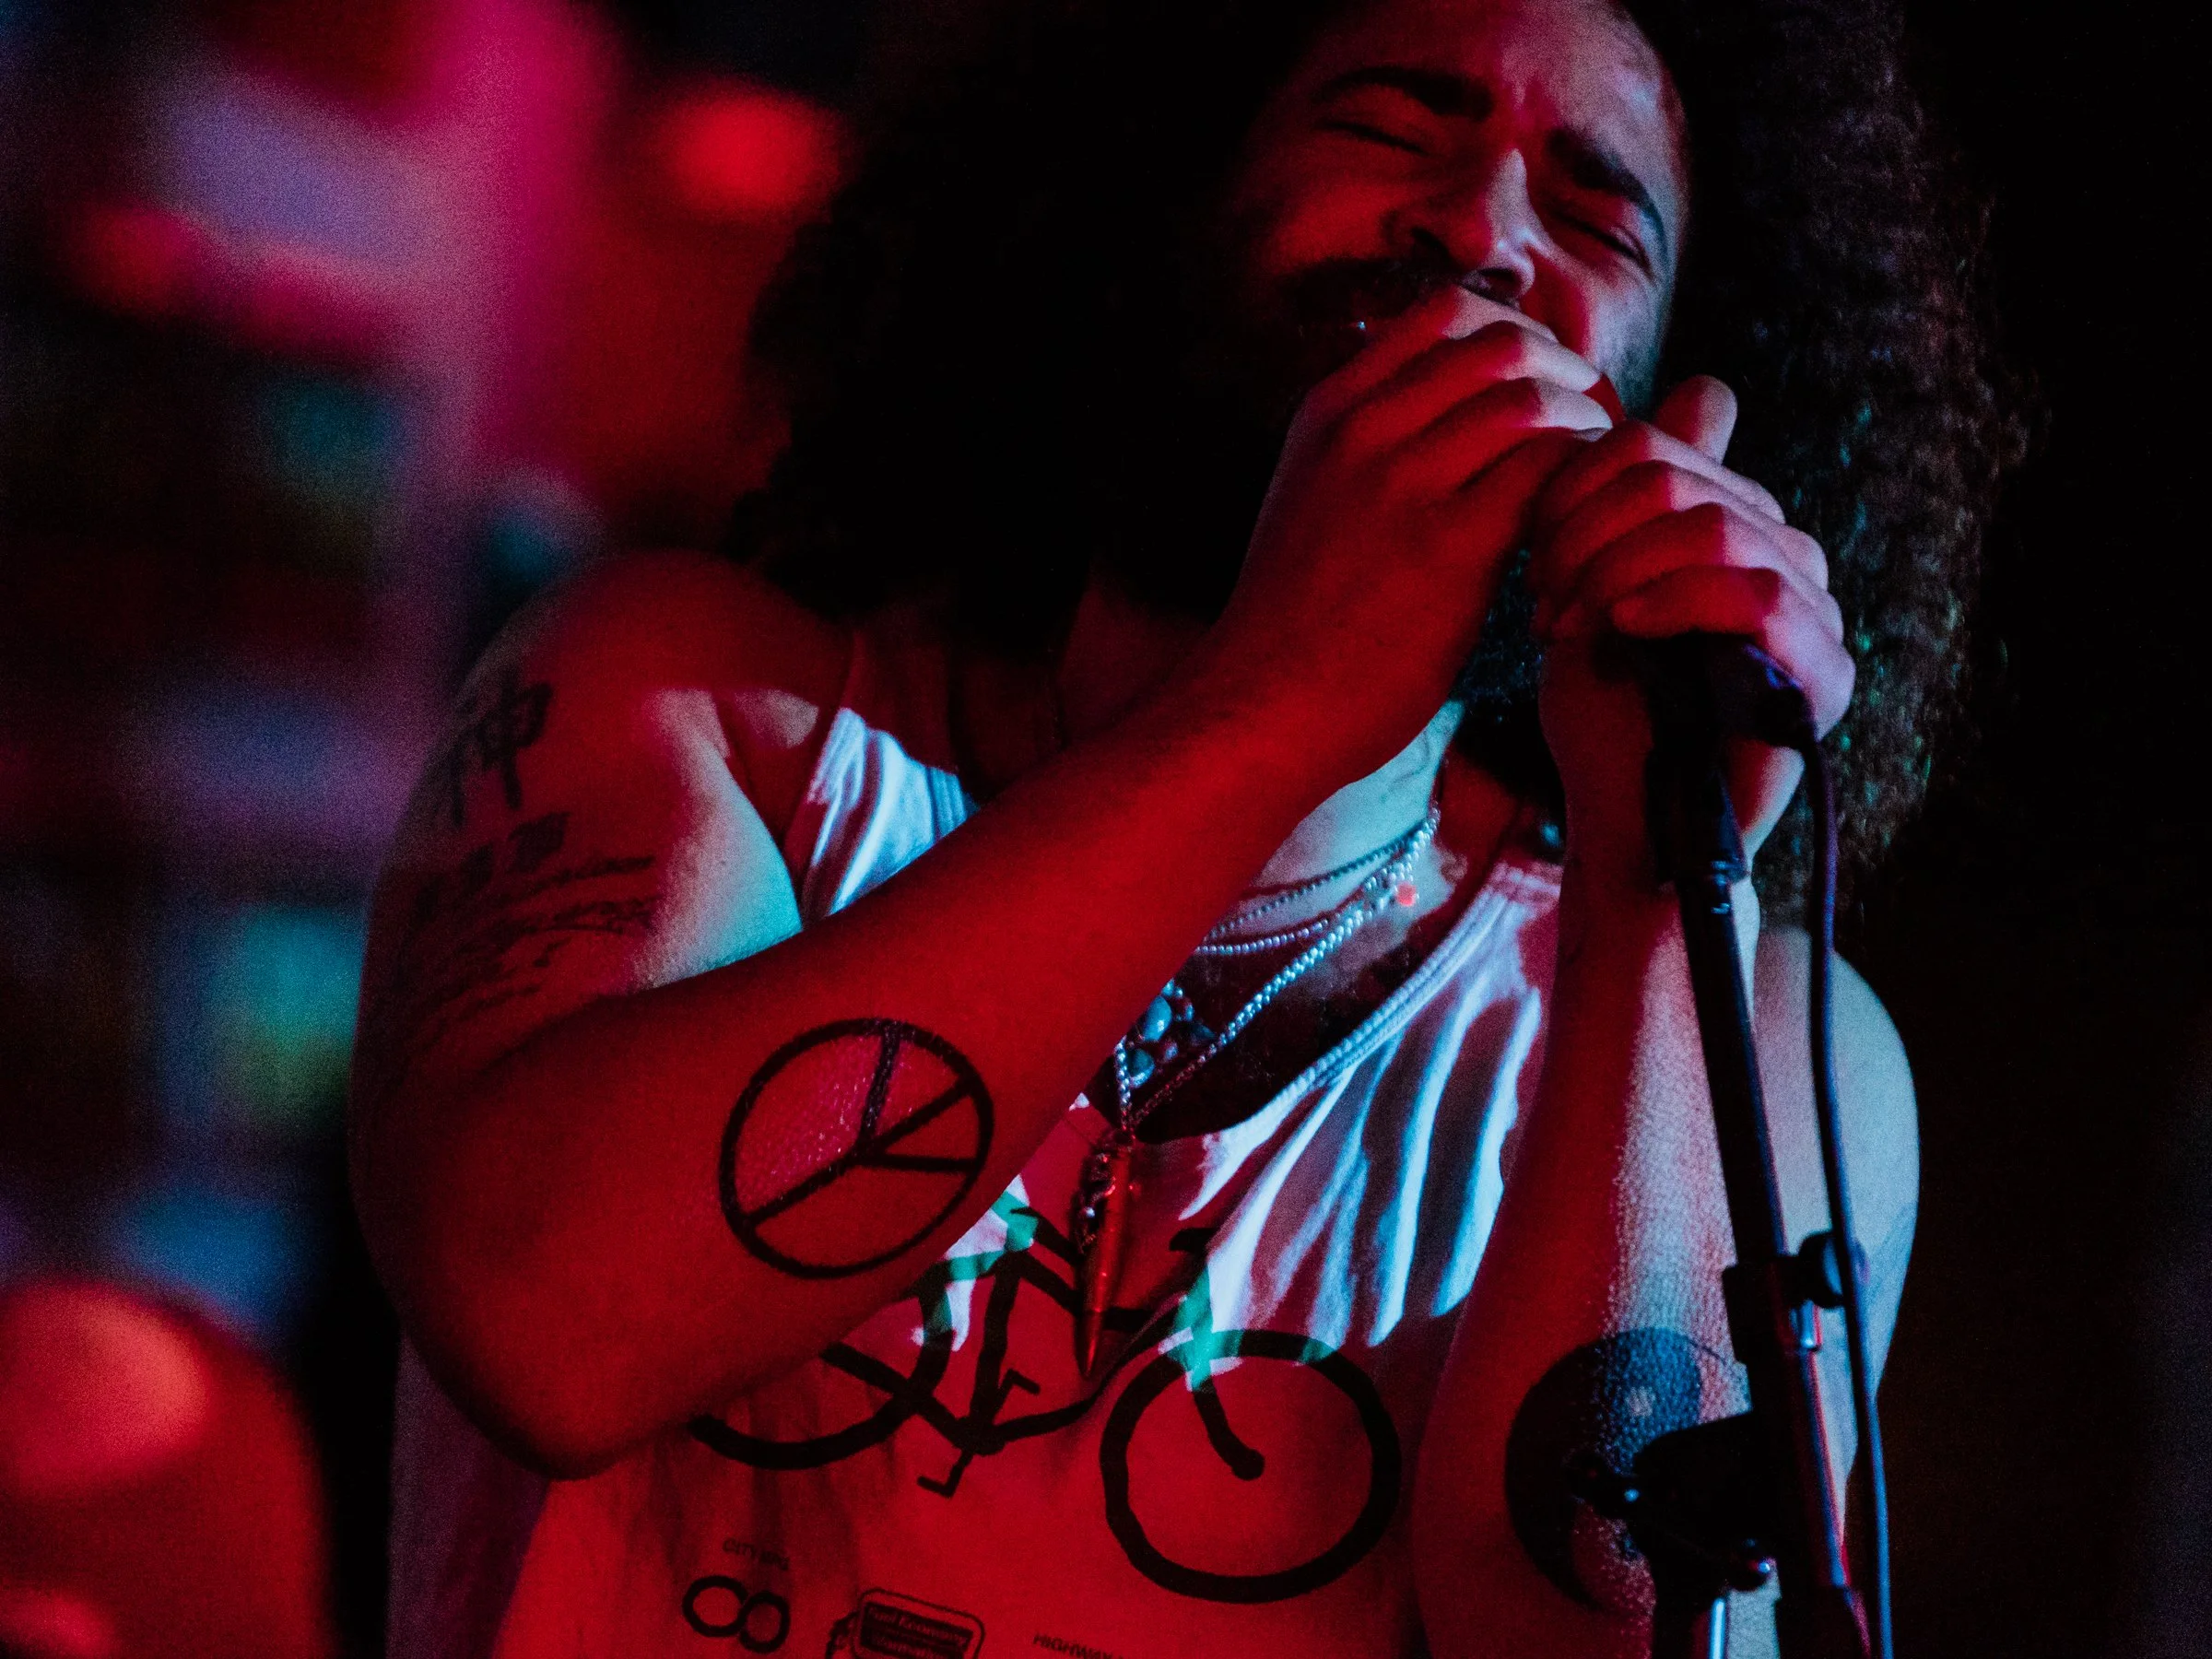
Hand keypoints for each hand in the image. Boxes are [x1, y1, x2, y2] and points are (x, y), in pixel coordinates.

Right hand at [1202, 287, 1616, 788]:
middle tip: (1592, 423)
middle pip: (1503, 344)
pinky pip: (1546, 470)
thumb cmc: (1295, 622)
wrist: (1261, 707)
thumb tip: (1444, 409)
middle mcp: (1363, 429)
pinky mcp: (1448, 547)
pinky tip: (1577, 524)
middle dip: (1567, 373)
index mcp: (1329, 409)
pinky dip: (1579, 483)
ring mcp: (1402, 483)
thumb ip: (1366, 445)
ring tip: (1596, 476)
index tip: (1544, 382)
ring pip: (1533, 400)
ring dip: (1585, 429)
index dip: (1517, 335)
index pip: (1446, 313)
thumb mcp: (1310, 498)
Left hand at [1528, 377, 1853, 887]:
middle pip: (1676, 474)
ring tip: (1569, 625)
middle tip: (1541, 601)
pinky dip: (1677, 599)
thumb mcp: (1597, 584)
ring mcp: (1813, 612)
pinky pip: (1762, 596)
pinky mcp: (1823, 676)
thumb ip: (1630, 495)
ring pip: (1712, 523)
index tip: (1530, 556)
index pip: (1661, 437)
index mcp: (1734, 523)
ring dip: (1615, 568)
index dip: (1576, 484)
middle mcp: (1786, 555)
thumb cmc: (1602, 713)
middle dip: (1584, 532)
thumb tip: (1703, 387)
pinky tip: (1623, 627)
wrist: (1622, 827)